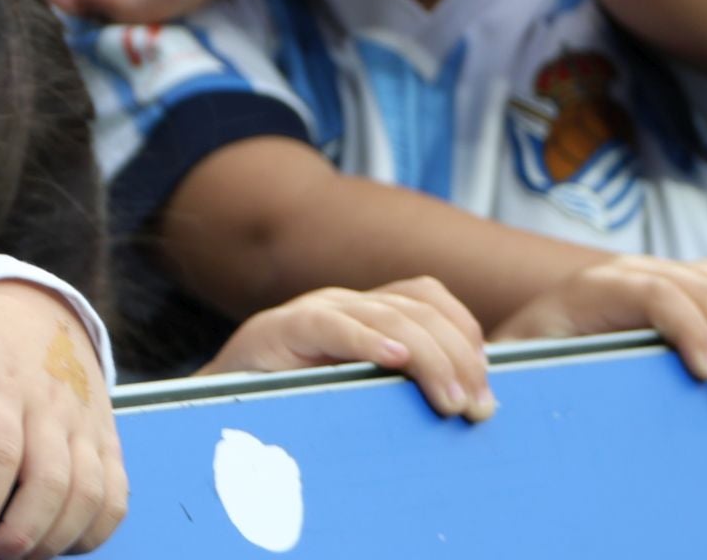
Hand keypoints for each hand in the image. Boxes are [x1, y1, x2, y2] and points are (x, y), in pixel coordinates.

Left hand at [0, 281, 124, 558]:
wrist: (35, 310)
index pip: (0, 450)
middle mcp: (49, 401)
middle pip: (50, 482)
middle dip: (18, 535)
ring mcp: (84, 420)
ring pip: (88, 494)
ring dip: (54, 540)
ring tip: (13, 556)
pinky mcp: (106, 436)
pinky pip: (115, 495)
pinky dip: (93, 531)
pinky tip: (56, 542)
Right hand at [199, 278, 494, 420]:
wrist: (219, 404)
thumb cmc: (293, 402)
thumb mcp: (357, 389)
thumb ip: (400, 385)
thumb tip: (473, 405)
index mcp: (365, 310)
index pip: (429, 298)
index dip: (466, 335)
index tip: (486, 390)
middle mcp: (344, 301)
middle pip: (419, 309)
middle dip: (458, 358)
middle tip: (475, 408)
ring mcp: (314, 310)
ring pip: (389, 316)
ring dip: (431, 361)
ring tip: (450, 402)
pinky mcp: (283, 328)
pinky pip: (332, 325)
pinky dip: (366, 340)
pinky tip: (391, 360)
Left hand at [494, 255, 706, 405]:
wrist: (532, 337)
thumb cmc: (527, 359)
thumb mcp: (523, 365)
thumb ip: (530, 373)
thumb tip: (527, 400)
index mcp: (592, 290)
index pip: (655, 293)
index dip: (688, 328)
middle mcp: (630, 274)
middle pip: (701, 289)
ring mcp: (661, 276)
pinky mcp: (683, 289)